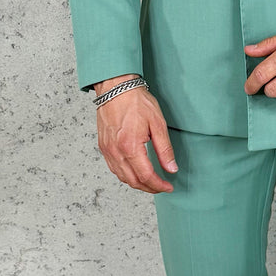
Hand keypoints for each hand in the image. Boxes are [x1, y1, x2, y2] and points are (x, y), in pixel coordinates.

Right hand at [93, 75, 177, 192]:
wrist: (115, 88)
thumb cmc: (135, 101)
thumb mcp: (157, 123)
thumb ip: (165, 149)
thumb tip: (171, 168)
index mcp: (130, 147)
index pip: (146, 176)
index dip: (159, 185)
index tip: (168, 187)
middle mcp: (116, 152)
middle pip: (133, 181)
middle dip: (149, 188)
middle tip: (162, 187)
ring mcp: (107, 150)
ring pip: (122, 177)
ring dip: (137, 184)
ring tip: (151, 182)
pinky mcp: (103, 146)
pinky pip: (114, 168)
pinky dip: (126, 175)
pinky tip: (135, 172)